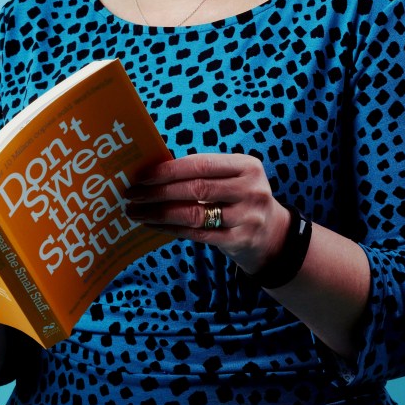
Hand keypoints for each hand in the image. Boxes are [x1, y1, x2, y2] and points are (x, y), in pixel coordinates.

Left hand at [125, 153, 290, 273]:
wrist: (272, 234)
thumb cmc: (239, 199)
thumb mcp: (232, 178)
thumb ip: (202, 173)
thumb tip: (152, 171)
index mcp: (247, 165)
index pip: (201, 164)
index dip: (168, 169)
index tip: (141, 175)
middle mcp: (251, 189)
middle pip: (196, 188)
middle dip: (158, 191)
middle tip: (132, 194)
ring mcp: (248, 217)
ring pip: (194, 214)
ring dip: (159, 213)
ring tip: (137, 212)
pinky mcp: (240, 240)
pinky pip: (198, 234)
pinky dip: (171, 229)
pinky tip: (154, 225)